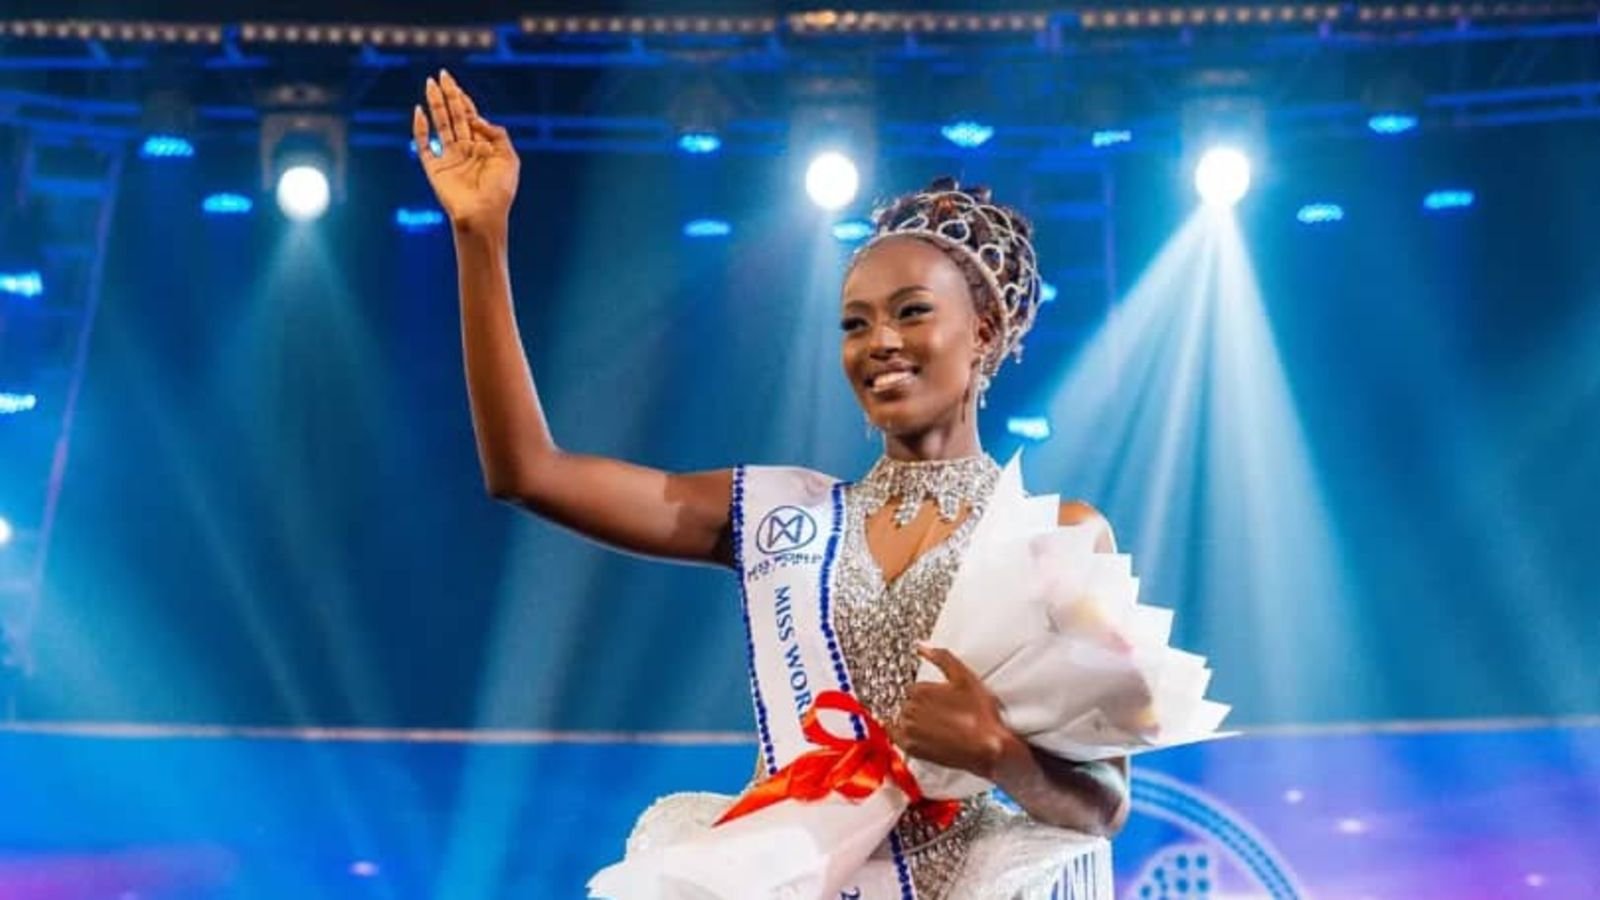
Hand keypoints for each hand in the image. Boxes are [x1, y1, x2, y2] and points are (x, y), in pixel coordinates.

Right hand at [413, 70, 519, 233]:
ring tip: (430, 84)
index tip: (457, 85)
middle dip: (449, 95)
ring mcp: (449, 158)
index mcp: (482, 147)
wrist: (484, 215)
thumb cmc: (500, 191)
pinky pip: (424, 145)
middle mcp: (465, 150)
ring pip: (440, 124)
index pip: (471, 118)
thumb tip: (476, 118)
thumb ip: (496, 134)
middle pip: (454, 116)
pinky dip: (420, 129)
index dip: (464, 101)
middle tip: (442, 75)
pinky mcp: (435, 169)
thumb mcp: (509, 158)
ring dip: (435, 104)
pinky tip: (419, 111)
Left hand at [891, 644, 1014, 778]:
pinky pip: (897, 737)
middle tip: (942, 714)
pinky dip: (903, 735)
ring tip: (936, 726)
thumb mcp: (964, 676)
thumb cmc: (980, 714)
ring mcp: (910, 729)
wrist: (988, 747)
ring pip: (903, 719)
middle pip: (908, 703)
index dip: (929, 694)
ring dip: (914, 720)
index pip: (913, 688)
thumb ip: (941, 657)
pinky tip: (919, 735)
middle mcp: (911, 709)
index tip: (941, 700)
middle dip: (922, 707)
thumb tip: (922, 646)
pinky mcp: (911, 748)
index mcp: (920, 690)